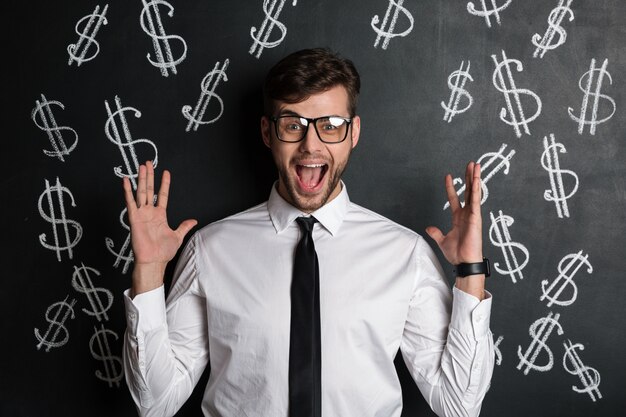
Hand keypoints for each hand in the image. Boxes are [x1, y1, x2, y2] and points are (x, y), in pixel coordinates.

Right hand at [123, 161, 196, 294]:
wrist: (154, 261)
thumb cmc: (163, 251)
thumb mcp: (177, 236)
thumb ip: (184, 226)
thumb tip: (193, 221)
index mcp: (160, 215)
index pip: (162, 195)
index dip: (164, 184)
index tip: (166, 172)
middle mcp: (150, 212)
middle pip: (149, 190)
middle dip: (150, 176)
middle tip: (149, 163)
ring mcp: (141, 214)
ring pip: (141, 192)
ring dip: (141, 179)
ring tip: (142, 166)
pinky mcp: (134, 218)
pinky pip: (130, 202)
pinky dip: (127, 191)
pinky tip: (126, 180)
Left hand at [426, 162, 482, 265]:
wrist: (463, 262)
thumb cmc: (457, 253)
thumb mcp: (442, 240)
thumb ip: (436, 233)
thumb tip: (428, 228)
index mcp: (459, 218)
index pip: (455, 198)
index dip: (451, 187)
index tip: (448, 176)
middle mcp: (467, 214)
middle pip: (468, 191)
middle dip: (468, 177)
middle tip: (470, 164)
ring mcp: (472, 215)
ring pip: (474, 192)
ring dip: (475, 178)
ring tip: (475, 165)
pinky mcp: (476, 217)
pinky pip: (476, 201)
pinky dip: (476, 190)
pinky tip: (476, 179)